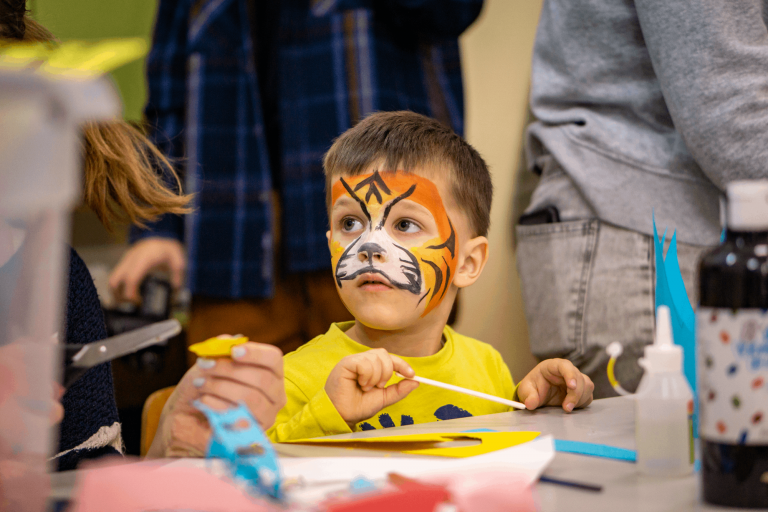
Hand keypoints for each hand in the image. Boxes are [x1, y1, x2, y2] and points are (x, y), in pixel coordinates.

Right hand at [109, 237, 185, 302]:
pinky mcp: (123, 264)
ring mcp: (125, 261)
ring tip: (130, 302)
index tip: (138, 302)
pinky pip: (115, 278)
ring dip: (116, 294)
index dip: (130, 293)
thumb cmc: (168, 251)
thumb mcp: (177, 261)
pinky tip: (130, 295)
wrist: (159, 237)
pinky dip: (119, 289)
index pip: (131, 279)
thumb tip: (176, 288)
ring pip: (112, 280)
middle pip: (114, 281)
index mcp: (144, 259)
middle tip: (131, 304)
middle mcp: (130, 260)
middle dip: (118, 296)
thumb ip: (177, 274)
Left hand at [146, 343, 285, 457]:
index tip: (233, 351)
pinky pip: (240, 418)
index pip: (273, 359)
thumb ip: (221, 351)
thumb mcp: (211, 364)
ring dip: (222, 387)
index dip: (255, 353)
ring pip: (251, 398)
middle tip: (206, 365)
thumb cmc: (206, 387)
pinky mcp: (253, 433)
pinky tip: (204, 400)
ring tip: (201, 383)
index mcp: (271, 373)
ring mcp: (267, 415)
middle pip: (262, 379)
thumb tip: (227, 340)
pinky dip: (219, 406)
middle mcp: (275, 394)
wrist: (188, 417)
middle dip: (230, 370)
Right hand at [325, 348, 418, 427]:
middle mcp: (362, 361)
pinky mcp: (346, 363)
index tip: (411, 374)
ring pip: (376, 358)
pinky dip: (367, 375)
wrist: (342, 415)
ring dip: (376, 377)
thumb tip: (415, 382)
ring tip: (366, 387)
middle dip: (387, 372)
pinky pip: (365, 362)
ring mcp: (354, 360)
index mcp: (371, 367)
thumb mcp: (383, 398)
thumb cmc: (358, 407)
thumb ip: (399, 390)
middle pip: (384, 354)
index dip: (401, 364)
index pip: (389, 358)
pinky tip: (360, 384)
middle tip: (379, 386)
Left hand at [517, 359, 593, 411]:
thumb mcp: (526, 390)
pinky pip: (588, 395)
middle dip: (575, 394)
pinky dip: (582, 403)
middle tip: (567, 408)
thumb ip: (528, 396)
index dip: (570, 374)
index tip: (571, 386)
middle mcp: (567, 371)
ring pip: (587, 386)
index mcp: (553, 366)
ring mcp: (576, 380)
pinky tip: (572, 407)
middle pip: (579, 378)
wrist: (538, 394)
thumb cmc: (533, 387)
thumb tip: (531, 404)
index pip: (565, 365)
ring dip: (580, 398)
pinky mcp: (581, 390)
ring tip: (567, 408)